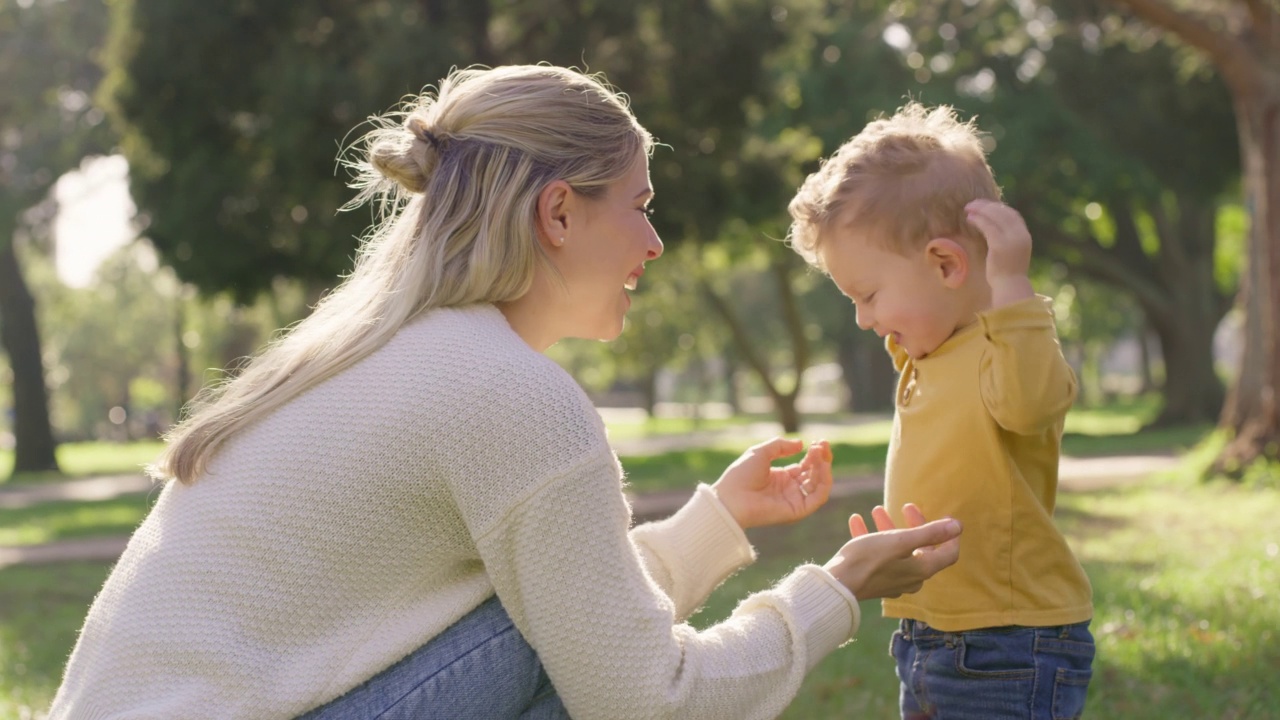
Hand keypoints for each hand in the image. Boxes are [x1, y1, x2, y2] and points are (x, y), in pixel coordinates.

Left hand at [711, 438, 832, 529]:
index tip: (818, 441)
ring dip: (824, 467)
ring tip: (821, 452)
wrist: (731, 497)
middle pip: (813, 474)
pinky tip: (823, 466)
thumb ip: (780, 446)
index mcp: (780, 477)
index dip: (813, 454)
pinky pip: (818, 498)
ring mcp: (794, 500)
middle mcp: (789, 490)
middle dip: (820, 458)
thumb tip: (801, 444)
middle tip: (823, 443)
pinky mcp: (797, 510)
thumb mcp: (761, 452)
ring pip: (818, 485)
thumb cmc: (741, 474)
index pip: (804, 466)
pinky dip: (824, 482)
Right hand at [824, 505, 960, 599]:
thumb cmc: (869, 560)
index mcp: (922, 569)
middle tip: (906, 506)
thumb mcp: (900, 541)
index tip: (945, 516)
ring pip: (897, 549)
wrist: (837, 585)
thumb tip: (958, 525)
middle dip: (914, 524)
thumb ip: (929, 532)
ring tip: (876, 509)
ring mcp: (893, 580)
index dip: (950, 534)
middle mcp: (912, 577)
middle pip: (922, 548)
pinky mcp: (875, 580)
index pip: (948, 553)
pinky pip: (878, 556)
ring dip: (889, 528)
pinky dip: (871, 538)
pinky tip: (857, 521)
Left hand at [965, 199, 1033, 306]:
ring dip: (980, 210)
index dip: (999, 208)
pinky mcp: (999, 245)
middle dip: (988, 206)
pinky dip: (978, 220)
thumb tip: (996, 232)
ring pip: (994, 217)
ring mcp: (1011, 239)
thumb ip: (1008, 241)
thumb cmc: (1007, 274)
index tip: (987, 206)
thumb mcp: (1012, 254)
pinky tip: (969, 218)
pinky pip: (987, 227)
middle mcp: (1020, 235)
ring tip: (968, 208)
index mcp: (1025, 236)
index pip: (1013, 215)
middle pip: (1004, 213)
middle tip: (974, 203)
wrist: (1010, 286)